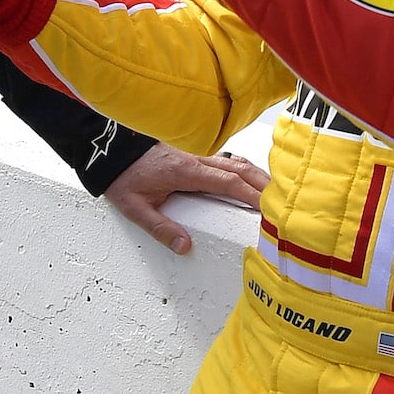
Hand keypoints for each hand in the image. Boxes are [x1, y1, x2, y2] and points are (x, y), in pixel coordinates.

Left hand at [102, 144, 270, 254]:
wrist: (108, 148)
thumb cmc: (122, 175)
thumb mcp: (135, 207)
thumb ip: (160, 227)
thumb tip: (184, 246)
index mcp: (186, 172)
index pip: (228, 183)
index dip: (251, 194)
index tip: (270, 207)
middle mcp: (195, 160)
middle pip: (238, 169)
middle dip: (263, 184)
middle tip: (285, 201)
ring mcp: (194, 154)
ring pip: (234, 162)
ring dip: (256, 175)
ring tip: (275, 191)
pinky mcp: (191, 154)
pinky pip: (224, 160)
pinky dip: (242, 169)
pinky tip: (249, 178)